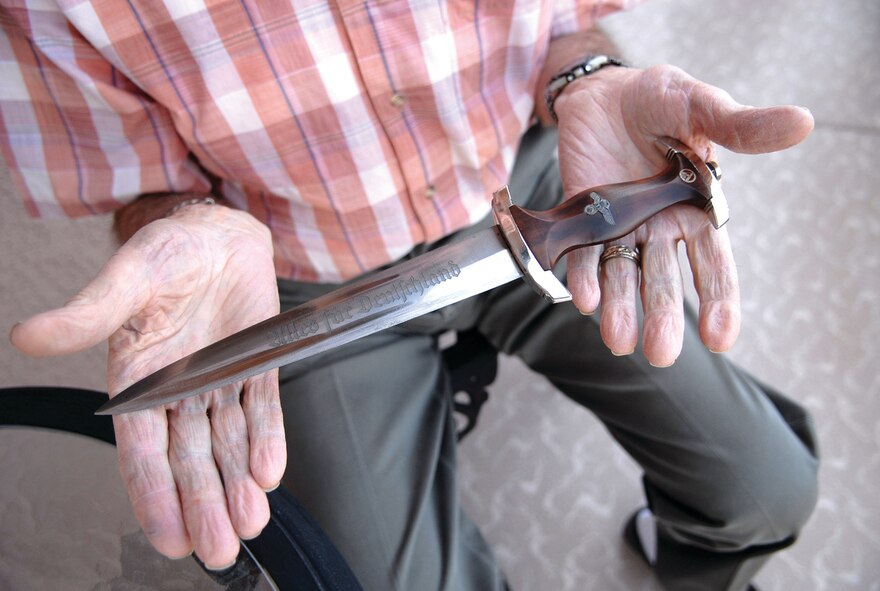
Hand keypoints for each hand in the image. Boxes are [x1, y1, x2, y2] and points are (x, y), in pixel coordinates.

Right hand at [10, 204, 285, 568]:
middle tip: (217, 548)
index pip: (142, 448)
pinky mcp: (258, 365)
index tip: (166, 535)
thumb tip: (29, 336)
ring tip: (247, 524)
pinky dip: (266, 441)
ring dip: (237, 485)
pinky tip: (268, 472)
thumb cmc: (167, 252)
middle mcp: (179, 388)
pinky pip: (262, 409)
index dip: (153, 492)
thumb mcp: (127, 278)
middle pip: (190, 458)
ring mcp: (221, 379)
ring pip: (227, 444)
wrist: (218, 231)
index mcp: (137, 378)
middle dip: (203, 504)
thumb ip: (89, 312)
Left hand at [554, 64, 812, 365]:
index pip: (713, 266)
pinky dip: (583, 277)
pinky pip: (583, 256)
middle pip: (665, 281)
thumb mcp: (700, 107)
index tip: (720, 340)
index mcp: (697, 211)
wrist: (602, 92)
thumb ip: (740, 126)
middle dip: (664, 316)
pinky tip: (584, 297)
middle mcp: (660, 229)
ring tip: (617, 339)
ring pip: (622, 277)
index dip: (719, 302)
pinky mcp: (584, 222)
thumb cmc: (659, 100)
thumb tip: (801, 122)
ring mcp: (621, 229)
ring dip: (620, 309)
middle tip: (660, 354)